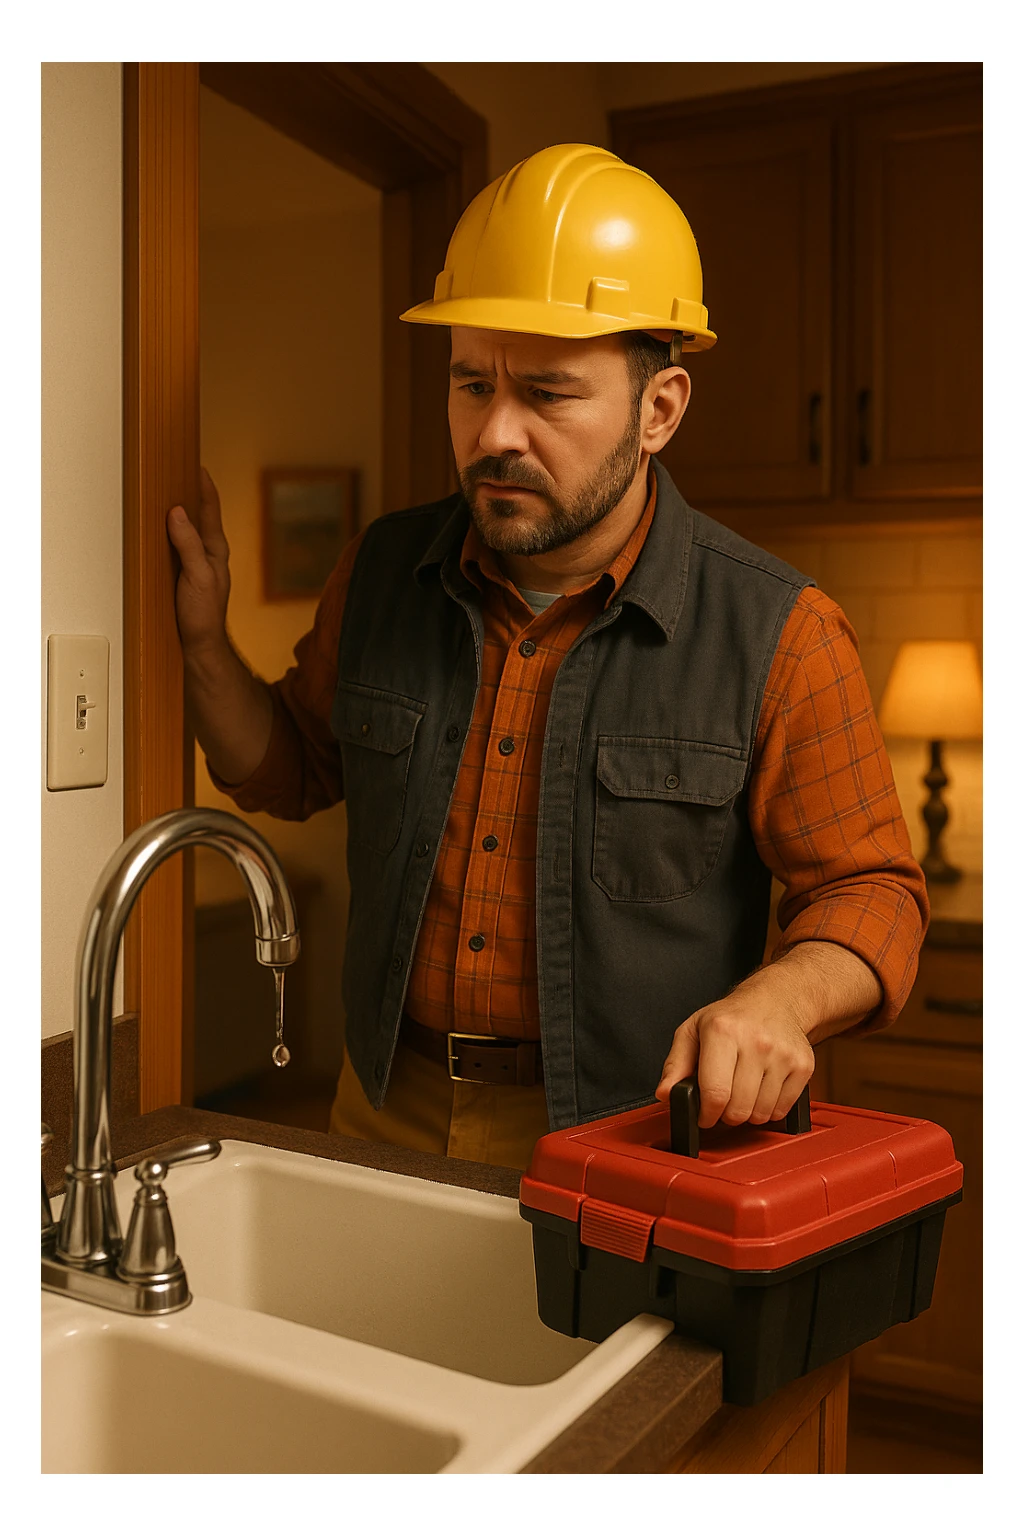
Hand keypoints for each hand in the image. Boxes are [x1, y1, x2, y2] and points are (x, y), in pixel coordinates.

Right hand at [166, 466, 230, 657]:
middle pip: (199, 514)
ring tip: (164, 491)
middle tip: (176, 469)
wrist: (199, 647)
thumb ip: (189, 545)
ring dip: (177, 511)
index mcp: (216, 549)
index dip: (204, 485)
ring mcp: (195, 563)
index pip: (211, 508)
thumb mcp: (198, 576)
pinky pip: (175, 545)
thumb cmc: (203, 616)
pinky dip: (167, 532)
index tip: (196, 463)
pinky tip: (155, 529)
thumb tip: (178, 513)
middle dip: (189, 492)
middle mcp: (207, 552)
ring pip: (186, 529)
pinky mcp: (182, 574)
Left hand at [654, 967, 815, 1128]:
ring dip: (748, 1112)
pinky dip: (769, 1109)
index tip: (704, 1115)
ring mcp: (783, 1054)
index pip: (715, 1092)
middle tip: (723, 1101)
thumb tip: (665, 1093)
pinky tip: (762, 1090)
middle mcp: (756, 1041)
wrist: (775, 1000)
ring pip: (761, 1114)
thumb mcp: (693, 1031)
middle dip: (726, 1114)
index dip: (706, 1114)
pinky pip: (782, 1110)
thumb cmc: (730, 1017)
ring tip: (742, 1092)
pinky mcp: (803, 1065)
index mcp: (722, 1030)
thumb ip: (675, 1064)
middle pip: (738, 1109)